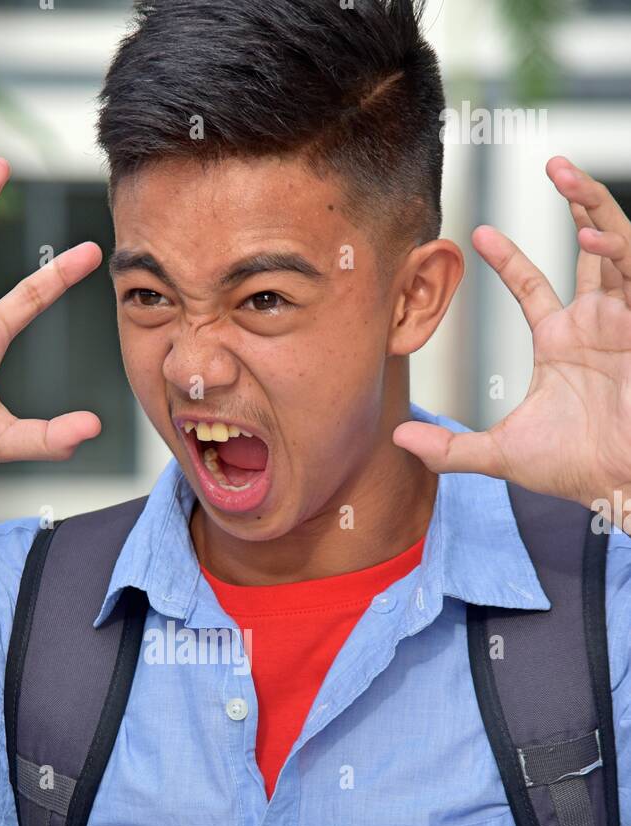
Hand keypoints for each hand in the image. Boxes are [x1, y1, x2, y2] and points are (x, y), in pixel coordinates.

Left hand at [394, 157, 630, 515]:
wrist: (621, 485)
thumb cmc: (574, 470)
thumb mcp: (501, 456)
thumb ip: (449, 449)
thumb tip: (395, 439)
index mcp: (562, 342)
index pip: (533, 284)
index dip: (508, 256)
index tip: (476, 233)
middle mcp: (596, 322)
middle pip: (590, 245)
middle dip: (576, 200)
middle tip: (550, 162)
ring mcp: (624, 321)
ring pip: (617, 242)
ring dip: (596, 204)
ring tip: (565, 173)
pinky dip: (618, 249)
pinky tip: (589, 234)